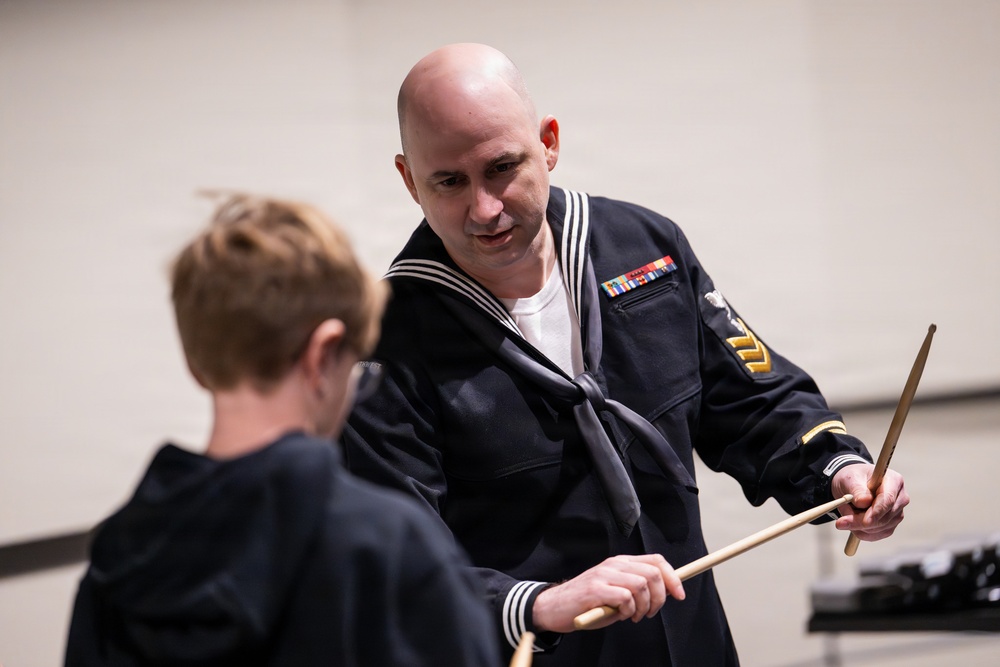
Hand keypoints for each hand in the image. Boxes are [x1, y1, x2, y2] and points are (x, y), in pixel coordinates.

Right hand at [531, 554, 684, 632]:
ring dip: (644, 607)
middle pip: (653, 573)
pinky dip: (629, 610)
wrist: (554, 608)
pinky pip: (625, 597)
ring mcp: (603, 575)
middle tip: (650, 613)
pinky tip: (620, 615)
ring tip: (633, 616)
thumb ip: (637, 589)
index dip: (673, 577)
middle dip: (661, 597)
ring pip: (641, 585)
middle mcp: (613, 565)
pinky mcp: (595, 589)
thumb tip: (665, 592)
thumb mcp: (616, 593)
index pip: (656, 560)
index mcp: (620, 563)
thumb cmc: (588, 604)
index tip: (680, 594)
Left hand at [831, 463, 908, 541]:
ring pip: (879, 528)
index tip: (864, 521)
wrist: (850, 486)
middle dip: (861, 521)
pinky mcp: (890, 525)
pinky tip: (850, 523)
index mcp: (894, 481)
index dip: (877, 512)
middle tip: (840, 522)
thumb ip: (857, 489)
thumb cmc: (852, 479)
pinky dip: (860, 532)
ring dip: (858, 525)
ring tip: (844, 512)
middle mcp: (899, 498)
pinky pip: (876, 535)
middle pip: (884, 517)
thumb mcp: (850, 479)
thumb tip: (864, 502)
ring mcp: (896, 513)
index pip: (888, 500)